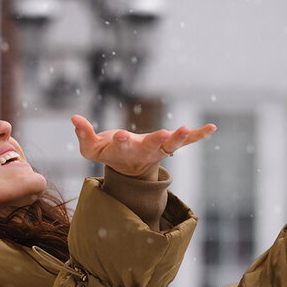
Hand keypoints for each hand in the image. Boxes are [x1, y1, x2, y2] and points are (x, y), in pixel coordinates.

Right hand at [71, 115, 216, 179]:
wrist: (129, 168)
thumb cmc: (109, 153)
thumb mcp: (91, 148)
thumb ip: (84, 134)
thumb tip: (74, 118)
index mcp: (124, 151)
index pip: (121, 146)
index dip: (119, 141)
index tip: (119, 135)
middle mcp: (143, 151)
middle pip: (151, 146)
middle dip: (157, 140)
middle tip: (165, 133)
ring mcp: (159, 149)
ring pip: (171, 145)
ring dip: (180, 137)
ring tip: (187, 128)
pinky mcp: (169, 144)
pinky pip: (187, 141)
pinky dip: (199, 135)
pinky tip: (212, 128)